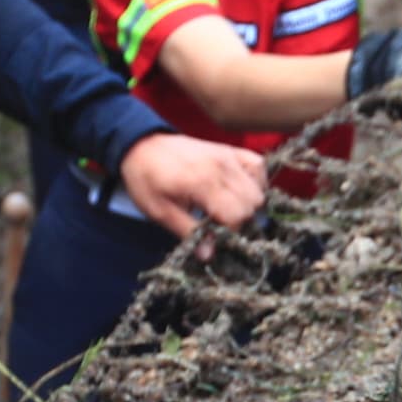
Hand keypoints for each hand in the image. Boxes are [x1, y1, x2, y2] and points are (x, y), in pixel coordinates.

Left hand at [117, 132, 267, 238]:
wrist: (142, 146)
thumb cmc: (147, 180)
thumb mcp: (160, 212)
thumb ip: (187, 232)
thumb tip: (209, 255)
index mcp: (201, 182)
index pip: (236, 215)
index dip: (229, 232)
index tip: (214, 237)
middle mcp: (221, 167)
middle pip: (252, 204)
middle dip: (240, 221)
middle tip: (219, 225)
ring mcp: (228, 156)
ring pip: (258, 189)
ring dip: (248, 205)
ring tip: (227, 210)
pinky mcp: (231, 150)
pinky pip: (258, 166)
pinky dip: (256, 182)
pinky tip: (240, 191)